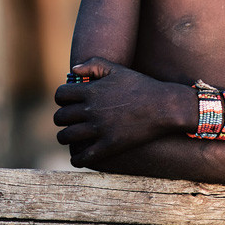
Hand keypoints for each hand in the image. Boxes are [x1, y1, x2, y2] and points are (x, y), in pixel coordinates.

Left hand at [53, 57, 188, 166]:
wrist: (165, 106)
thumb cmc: (141, 85)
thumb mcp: (118, 69)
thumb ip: (94, 65)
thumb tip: (73, 70)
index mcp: (91, 91)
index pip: (60, 95)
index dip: (60, 98)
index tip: (66, 102)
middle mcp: (91, 110)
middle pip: (60, 117)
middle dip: (60, 119)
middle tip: (66, 121)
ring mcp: (100, 129)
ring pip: (67, 137)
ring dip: (64, 137)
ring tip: (69, 137)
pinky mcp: (110, 146)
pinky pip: (84, 157)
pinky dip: (76, 159)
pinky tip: (77, 158)